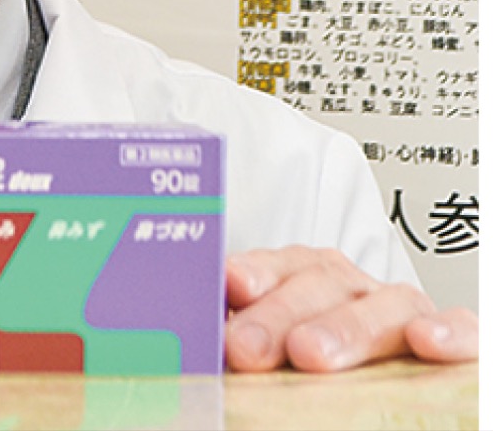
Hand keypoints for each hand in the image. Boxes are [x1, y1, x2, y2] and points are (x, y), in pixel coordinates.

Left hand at [225, 246, 476, 371]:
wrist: (377, 395)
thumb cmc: (308, 375)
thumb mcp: (272, 361)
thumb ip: (243, 352)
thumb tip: (199, 360)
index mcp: (303, 282)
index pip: (277, 266)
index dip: (255, 272)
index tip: (229, 285)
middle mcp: (352, 289)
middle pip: (318, 286)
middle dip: (279, 314)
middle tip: (246, 347)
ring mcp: (403, 312)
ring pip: (382, 305)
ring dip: (345, 327)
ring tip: (309, 355)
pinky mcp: (458, 342)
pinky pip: (463, 329)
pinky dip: (449, 332)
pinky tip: (425, 341)